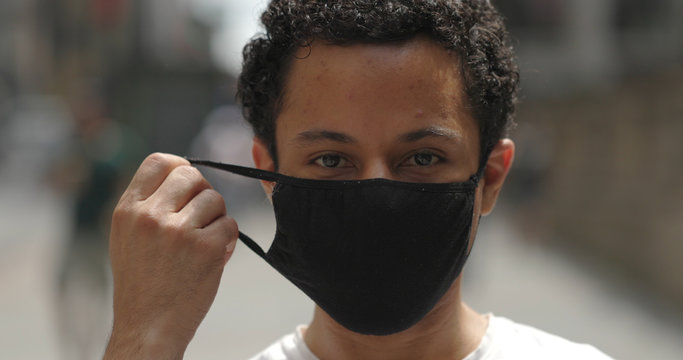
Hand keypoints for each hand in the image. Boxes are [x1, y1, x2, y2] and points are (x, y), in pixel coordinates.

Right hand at [104, 153, 237, 358]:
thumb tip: (186, 174)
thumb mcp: (128, 237)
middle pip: (192, 175)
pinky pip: (230, 224)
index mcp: (127, 210)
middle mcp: (150, 216)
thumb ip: (149, 204)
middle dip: (202, 192)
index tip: (187, 185)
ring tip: (202, 242)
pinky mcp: (205, 248)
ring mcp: (179, 231)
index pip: (159, 161)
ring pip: (215, 199)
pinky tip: (213, 256)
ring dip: (216, 218)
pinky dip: (227, 239)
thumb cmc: (142, 283)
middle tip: (200, 216)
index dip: (179, 166)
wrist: (149, 326)